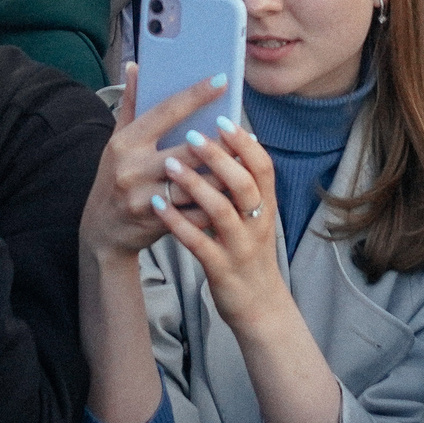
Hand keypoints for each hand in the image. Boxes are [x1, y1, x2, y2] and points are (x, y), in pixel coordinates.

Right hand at [78, 64, 229, 264]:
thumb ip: (131, 105)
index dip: (196, 95)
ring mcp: (145, 198)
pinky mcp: (158, 223)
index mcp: (126, 143)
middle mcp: (134, 169)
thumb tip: (136, 67)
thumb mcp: (117, 141)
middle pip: (188, 151)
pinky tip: (234, 194)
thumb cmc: (114, 177)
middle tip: (246, 132)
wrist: (101, 229)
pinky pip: (196, 213)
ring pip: (197, 185)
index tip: (222, 80)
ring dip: (225, 175)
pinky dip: (217, 204)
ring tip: (247, 163)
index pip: (166, 111)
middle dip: (221, 143)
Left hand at [153, 121, 287, 329]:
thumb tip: (225, 141)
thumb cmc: (248, 248)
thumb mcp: (255, 215)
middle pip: (243, 183)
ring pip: (221, 210)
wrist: (259, 304)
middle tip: (191, 133)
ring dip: (195, 185)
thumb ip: (243, 182)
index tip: (223, 118)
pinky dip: (178, 223)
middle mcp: (257, 223)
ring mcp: (240, 247)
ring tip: (169, 163)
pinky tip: (157, 206)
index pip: (262, 166)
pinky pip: (199, 243)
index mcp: (266, 205)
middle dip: (217, 156)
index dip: (244, 142)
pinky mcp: (221, 268)